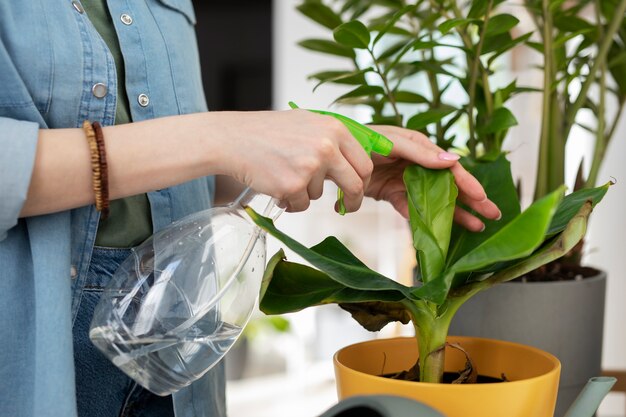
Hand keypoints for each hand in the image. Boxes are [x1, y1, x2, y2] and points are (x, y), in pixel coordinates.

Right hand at [218, 110, 372, 212]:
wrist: (233, 139)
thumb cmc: (267, 132)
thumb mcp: (307, 123)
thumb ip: (332, 140)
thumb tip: (354, 163)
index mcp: (334, 128)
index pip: (364, 163)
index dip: (362, 181)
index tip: (356, 191)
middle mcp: (327, 146)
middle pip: (355, 184)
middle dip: (352, 201)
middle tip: (344, 208)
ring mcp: (310, 166)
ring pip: (319, 195)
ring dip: (303, 193)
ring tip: (282, 175)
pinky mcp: (293, 185)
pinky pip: (301, 204)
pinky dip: (289, 201)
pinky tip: (274, 184)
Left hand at [364, 125, 500, 231]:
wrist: (335, 156)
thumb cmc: (363, 141)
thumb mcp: (392, 143)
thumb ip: (419, 152)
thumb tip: (452, 160)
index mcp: (421, 148)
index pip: (450, 167)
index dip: (467, 182)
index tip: (482, 197)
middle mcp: (418, 165)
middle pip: (449, 185)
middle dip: (471, 200)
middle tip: (493, 215)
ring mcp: (407, 182)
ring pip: (436, 200)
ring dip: (455, 213)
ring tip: (476, 227)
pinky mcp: (394, 195)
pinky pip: (414, 210)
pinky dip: (427, 220)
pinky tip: (443, 231)